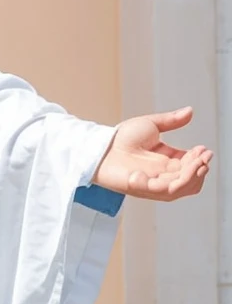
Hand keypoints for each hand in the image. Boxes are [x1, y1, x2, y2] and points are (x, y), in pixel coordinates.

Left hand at [92, 106, 211, 200]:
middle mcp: (163, 174)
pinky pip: (163, 192)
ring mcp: (154, 183)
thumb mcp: (150, 125)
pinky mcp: (143, 189)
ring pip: (182, 188)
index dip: (200, 159)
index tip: (204, 149)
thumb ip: (171, 120)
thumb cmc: (119, 137)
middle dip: (200, 168)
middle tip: (202, 156)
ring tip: (196, 163)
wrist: (99, 145)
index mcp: (168, 161)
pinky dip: (172, 183)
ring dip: (193, 176)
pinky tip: (170, 168)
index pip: (191, 165)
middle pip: (191, 179)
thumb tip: (190, 111)